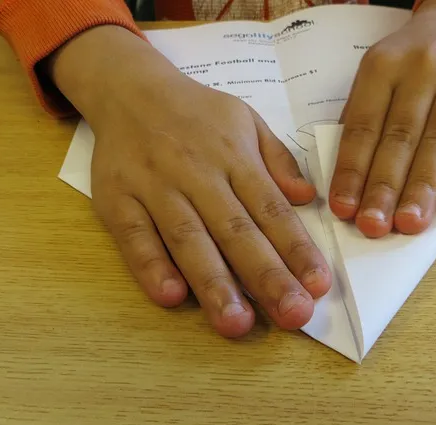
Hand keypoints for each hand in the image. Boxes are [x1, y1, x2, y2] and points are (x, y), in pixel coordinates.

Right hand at [47, 26, 331, 336]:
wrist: (130, 89)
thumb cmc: (198, 114)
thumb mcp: (247, 121)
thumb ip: (278, 160)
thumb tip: (308, 196)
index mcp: (235, 157)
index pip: (271, 209)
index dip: (297, 248)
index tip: (318, 286)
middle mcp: (198, 174)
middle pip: (235, 230)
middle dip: (266, 276)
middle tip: (293, 315)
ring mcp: (155, 187)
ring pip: (187, 238)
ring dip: (213, 282)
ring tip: (236, 324)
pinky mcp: (117, 198)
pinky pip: (134, 234)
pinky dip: (150, 265)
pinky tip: (170, 295)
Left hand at [331, 0, 435, 236]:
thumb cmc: (408, 62)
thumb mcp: (376, 75)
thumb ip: (363, 119)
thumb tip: (351, 180)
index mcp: (382, 67)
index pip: (363, 126)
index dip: (352, 171)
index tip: (343, 209)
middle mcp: (420, 71)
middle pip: (400, 138)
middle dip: (384, 188)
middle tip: (373, 226)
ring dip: (422, 189)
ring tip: (409, 224)